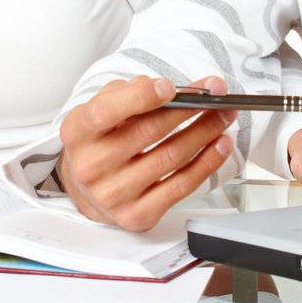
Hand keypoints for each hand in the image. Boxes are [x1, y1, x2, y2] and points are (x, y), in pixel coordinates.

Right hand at [57, 75, 236, 231]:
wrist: (86, 190)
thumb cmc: (100, 141)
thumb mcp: (101, 109)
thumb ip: (128, 92)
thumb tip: (171, 92)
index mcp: (78, 132)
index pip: (107, 111)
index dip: (141, 97)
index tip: (171, 87)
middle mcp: (91, 165)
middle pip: (150, 132)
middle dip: (190, 109)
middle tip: (216, 94)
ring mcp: (114, 194)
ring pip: (172, 157)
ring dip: (205, 132)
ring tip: (223, 116)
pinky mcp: (137, 215)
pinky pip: (182, 186)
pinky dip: (207, 163)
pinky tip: (220, 145)